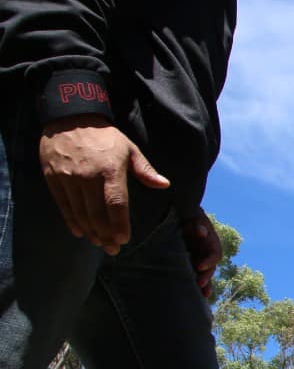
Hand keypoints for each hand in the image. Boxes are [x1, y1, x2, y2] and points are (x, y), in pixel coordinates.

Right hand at [39, 119, 169, 253]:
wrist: (69, 119)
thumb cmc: (105, 136)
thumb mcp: (129, 149)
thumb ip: (145, 170)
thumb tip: (164, 184)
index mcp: (110, 170)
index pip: (116, 203)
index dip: (119, 224)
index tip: (124, 239)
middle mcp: (88, 177)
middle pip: (96, 214)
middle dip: (105, 235)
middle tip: (113, 249)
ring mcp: (68, 179)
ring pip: (80, 213)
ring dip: (90, 231)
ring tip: (100, 243)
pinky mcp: (53, 179)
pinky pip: (63, 205)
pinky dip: (71, 221)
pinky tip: (80, 232)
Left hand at [181, 210, 222, 297]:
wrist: (183, 218)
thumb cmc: (191, 217)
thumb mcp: (196, 217)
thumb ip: (199, 224)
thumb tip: (201, 233)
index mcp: (212, 243)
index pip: (214, 255)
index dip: (209, 261)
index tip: (199, 266)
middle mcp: (209, 254)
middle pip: (211, 267)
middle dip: (206, 276)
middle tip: (199, 282)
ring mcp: (202, 259)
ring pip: (206, 274)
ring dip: (205, 284)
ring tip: (203, 294)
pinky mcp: (194, 264)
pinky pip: (198, 276)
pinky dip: (200, 285)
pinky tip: (200, 295)